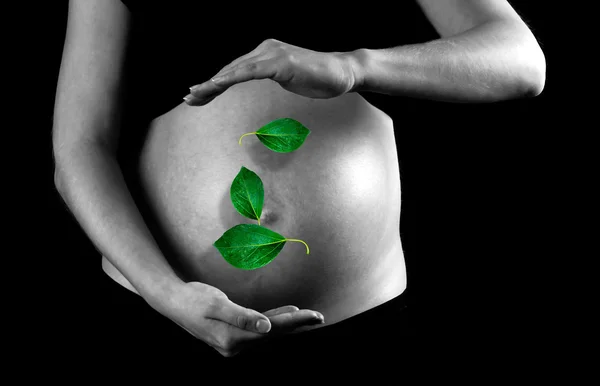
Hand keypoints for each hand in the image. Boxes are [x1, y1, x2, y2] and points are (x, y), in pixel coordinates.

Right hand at [160, 281, 324, 356]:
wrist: (172, 301)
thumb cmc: (192, 299)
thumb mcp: (216, 304)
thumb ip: (242, 317)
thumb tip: (267, 328)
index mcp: (232, 338)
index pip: (272, 331)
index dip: (295, 323)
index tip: (315, 316)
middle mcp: (234, 346)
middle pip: (273, 335)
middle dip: (297, 326)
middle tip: (320, 318)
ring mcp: (232, 343)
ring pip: (267, 334)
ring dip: (286, 325)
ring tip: (307, 317)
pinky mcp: (231, 336)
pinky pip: (257, 331)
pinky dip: (272, 323)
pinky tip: (283, 315)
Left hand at [184, 38, 360, 105]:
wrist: (343, 73)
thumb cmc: (318, 78)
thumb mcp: (287, 79)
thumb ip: (271, 77)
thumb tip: (259, 82)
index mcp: (265, 54)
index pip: (234, 71)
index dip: (214, 84)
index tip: (198, 97)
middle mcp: (265, 49)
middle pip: (229, 69)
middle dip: (207, 85)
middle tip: (188, 97)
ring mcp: (272, 54)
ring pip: (235, 70)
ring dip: (212, 83)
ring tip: (195, 94)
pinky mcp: (280, 62)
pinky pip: (250, 71)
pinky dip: (231, 78)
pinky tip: (216, 85)